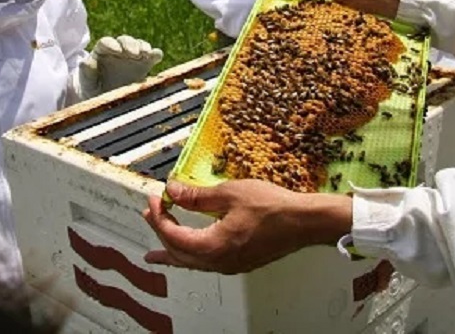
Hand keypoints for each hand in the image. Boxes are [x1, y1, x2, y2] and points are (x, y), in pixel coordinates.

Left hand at [78, 35, 163, 97]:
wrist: (106, 99)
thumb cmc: (93, 89)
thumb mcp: (87, 82)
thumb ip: (86, 71)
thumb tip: (87, 62)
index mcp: (102, 51)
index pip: (106, 42)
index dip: (111, 44)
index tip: (116, 51)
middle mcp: (118, 50)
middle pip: (124, 40)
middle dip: (130, 45)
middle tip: (133, 53)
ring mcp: (132, 56)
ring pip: (139, 45)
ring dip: (143, 47)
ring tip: (145, 53)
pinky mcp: (145, 64)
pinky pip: (151, 55)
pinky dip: (155, 54)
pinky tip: (157, 56)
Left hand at [141, 180, 351, 273]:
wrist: (303, 222)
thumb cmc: (272, 207)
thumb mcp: (229, 193)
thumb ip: (197, 196)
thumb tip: (173, 191)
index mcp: (213, 245)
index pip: (173, 234)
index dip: (159, 216)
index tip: (155, 198)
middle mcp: (219, 261)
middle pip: (179, 252)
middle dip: (161, 232)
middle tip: (150, 216)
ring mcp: (230, 265)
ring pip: (192, 263)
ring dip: (172, 251)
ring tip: (156, 253)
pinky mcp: (240, 262)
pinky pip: (206, 263)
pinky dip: (191, 256)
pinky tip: (192, 252)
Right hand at [263, 0, 400, 17]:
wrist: (367, 0)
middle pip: (289, 2)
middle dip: (276, 7)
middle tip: (261, 15)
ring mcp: (318, 10)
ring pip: (298, 16)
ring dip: (287, 21)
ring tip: (271, 29)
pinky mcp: (325, 23)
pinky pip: (309, 26)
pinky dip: (300, 30)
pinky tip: (291, 37)